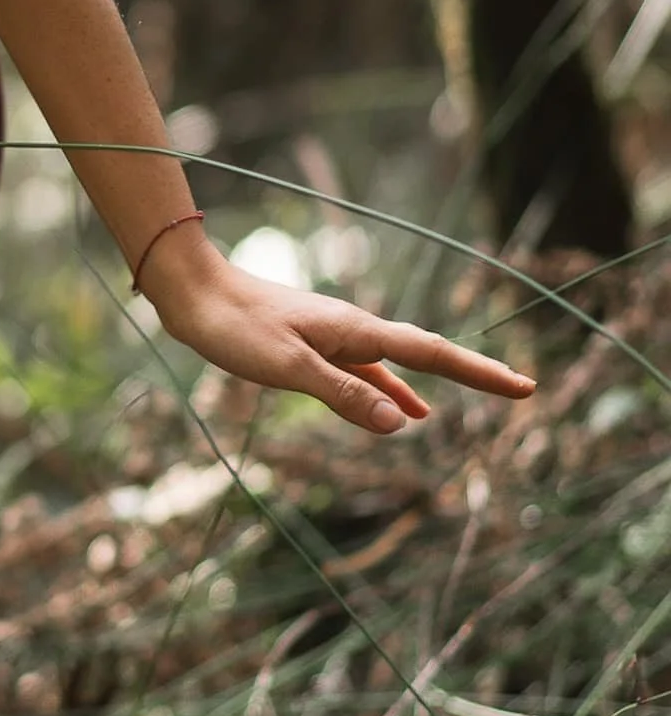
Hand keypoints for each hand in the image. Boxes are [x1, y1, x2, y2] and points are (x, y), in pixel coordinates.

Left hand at [141, 230, 533, 436]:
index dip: (480, 373)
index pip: (433, 355)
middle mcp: (354, 330)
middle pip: (428, 354)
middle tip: (521, 389)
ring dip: (438, 382)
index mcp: (355, 331)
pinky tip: (402, 409)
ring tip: (475, 400)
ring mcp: (335, 336)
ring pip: (400, 363)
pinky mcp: (314, 345)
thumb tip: (401, 423)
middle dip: (474, 373)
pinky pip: (369, 369)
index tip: (523, 387)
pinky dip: (393, 388)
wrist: (192, 292)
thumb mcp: (288, 369)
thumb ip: (343, 395)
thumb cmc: (234, 327)